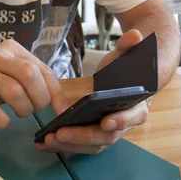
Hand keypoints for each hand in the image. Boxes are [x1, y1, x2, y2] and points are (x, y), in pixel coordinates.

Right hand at [0, 39, 68, 128]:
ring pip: (14, 91)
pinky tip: (2, 120)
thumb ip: (33, 81)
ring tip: (19, 113)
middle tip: (35, 109)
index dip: (55, 92)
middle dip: (39, 98)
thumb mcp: (10, 73)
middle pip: (30, 74)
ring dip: (23, 109)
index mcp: (12, 49)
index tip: (62, 111)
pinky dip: (2, 120)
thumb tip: (61, 103)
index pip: (42, 69)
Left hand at [35, 29, 148, 154]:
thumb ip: (130, 46)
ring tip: (48, 140)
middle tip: (61, 133)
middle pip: (107, 136)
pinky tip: (44, 143)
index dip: (121, 121)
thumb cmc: (126, 72)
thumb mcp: (126, 56)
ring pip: (91, 145)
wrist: (127, 85)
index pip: (133, 116)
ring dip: (70, 145)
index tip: (106, 122)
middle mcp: (124, 124)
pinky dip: (64, 146)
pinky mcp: (94, 136)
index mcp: (137, 106)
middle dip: (83, 136)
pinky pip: (81, 145)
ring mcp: (108, 133)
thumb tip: (136, 35)